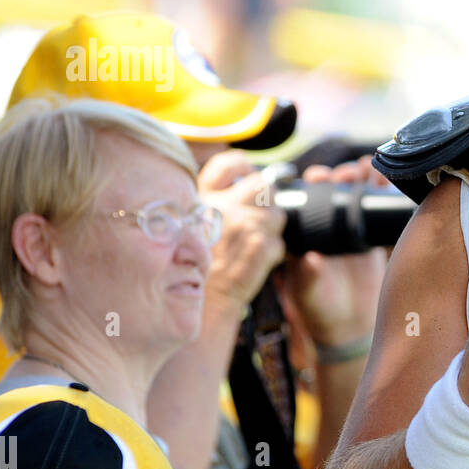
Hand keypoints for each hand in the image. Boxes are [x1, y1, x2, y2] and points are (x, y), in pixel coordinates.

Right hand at [197, 150, 286, 312]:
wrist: (198, 303)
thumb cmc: (193, 266)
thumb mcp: (189, 226)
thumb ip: (209, 203)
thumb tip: (233, 183)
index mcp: (203, 198)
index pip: (227, 165)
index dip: (242, 166)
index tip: (247, 174)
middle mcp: (223, 207)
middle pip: (263, 186)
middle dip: (269, 201)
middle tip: (260, 218)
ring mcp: (242, 225)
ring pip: (277, 215)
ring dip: (272, 230)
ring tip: (254, 245)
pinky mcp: (259, 247)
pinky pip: (279, 243)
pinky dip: (273, 254)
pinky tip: (255, 262)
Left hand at [281, 157, 388, 345]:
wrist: (348, 326)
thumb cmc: (319, 308)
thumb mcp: (307, 292)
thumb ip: (308, 275)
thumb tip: (311, 259)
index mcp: (303, 233)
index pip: (306, 199)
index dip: (312, 185)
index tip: (321, 177)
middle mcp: (324, 227)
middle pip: (333, 189)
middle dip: (340, 176)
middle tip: (349, 174)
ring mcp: (348, 230)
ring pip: (355, 194)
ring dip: (361, 177)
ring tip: (368, 169)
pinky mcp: (371, 237)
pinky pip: (376, 209)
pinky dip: (380, 191)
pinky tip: (385, 181)